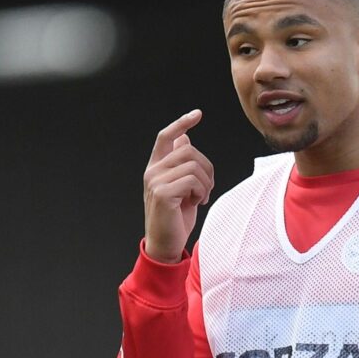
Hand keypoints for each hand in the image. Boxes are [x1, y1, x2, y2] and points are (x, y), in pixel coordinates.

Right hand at [142, 109, 214, 262]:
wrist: (166, 243)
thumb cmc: (175, 216)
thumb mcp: (182, 186)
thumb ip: (181, 163)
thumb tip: (184, 138)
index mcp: (156, 167)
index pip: (166, 137)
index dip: (181, 122)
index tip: (197, 114)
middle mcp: (152, 171)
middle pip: (188, 150)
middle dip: (206, 168)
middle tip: (206, 188)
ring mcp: (155, 181)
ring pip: (193, 165)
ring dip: (205, 182)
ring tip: (201, 197)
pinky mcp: (162, 193)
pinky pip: (193, 180)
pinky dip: (201, 192)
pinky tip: (196, 203)